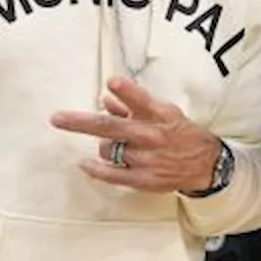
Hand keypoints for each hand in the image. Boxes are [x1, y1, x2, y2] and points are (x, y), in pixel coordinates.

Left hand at [50, 77, 221, 192]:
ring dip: (103, 144)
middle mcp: (152, 136)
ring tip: (115, 143)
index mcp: (160, 115)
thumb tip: (105, 97)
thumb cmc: (179, 132)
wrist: (205, 164)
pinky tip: (84, 164)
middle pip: (110, 127)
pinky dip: (95, 169)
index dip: (127, 91)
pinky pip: (112, 174)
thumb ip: (134, 105)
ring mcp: (147, 159)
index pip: (141, 100)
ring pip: (107, 149)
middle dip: (80, 122)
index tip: (112, 81)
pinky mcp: (143, 179)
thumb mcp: (163, 111)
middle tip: (56, 118)